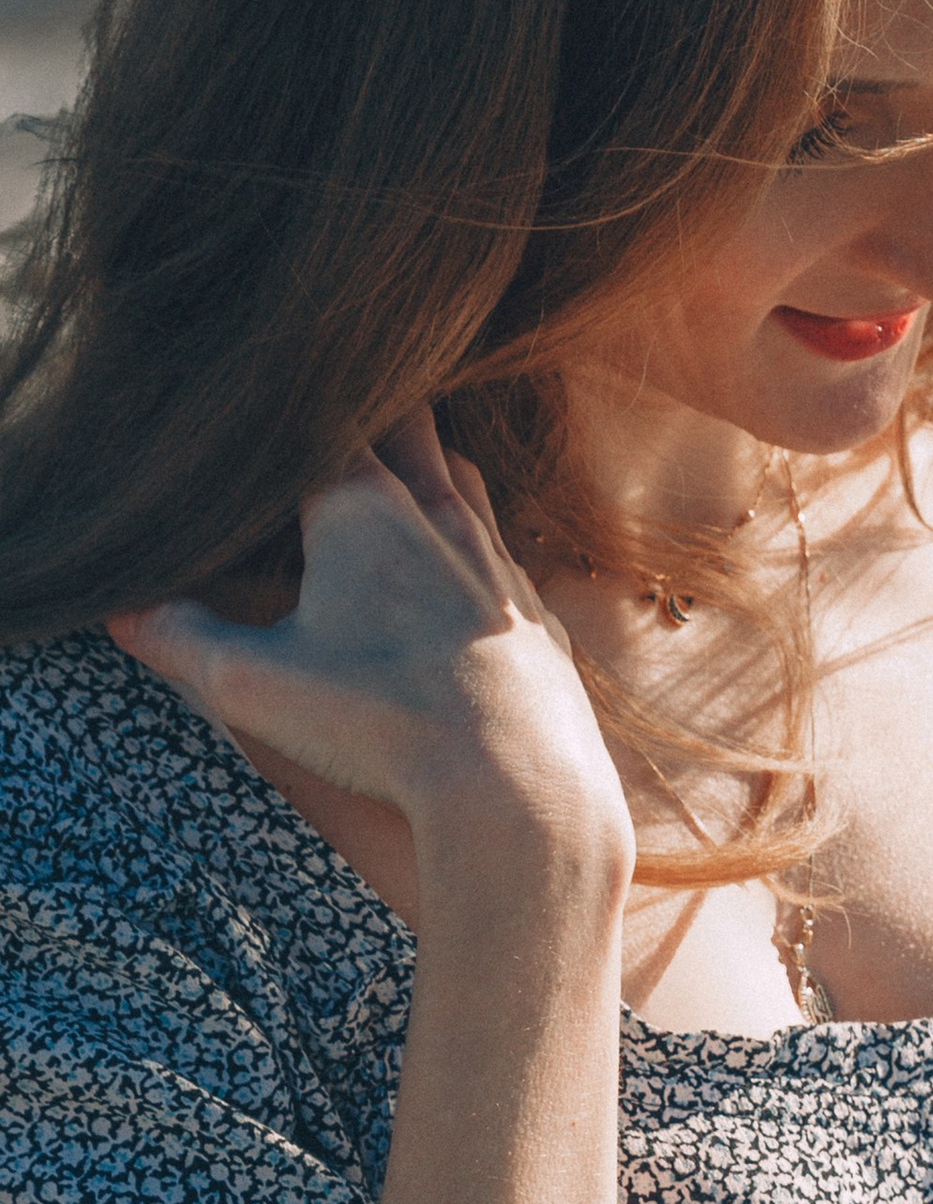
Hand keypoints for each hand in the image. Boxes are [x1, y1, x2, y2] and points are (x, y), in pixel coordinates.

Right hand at [108, 411, 631, 872]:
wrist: (518, 790)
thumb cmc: (381, 727)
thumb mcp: (253, 686)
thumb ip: (180, 639)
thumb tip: (123, 613)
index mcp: (363, 506)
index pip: (315, 421)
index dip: (285, 421)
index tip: (260, 424)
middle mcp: (440, 515)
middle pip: (403, 423)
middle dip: (366, 414)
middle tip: (335, 422)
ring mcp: (499, 563)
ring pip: (461, 477)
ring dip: (426, 468)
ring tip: (395, 479)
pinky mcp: (539, 618)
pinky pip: (506, 556)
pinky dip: (477, 549)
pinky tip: (462, 579)